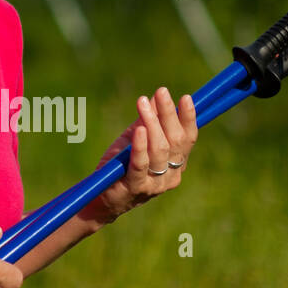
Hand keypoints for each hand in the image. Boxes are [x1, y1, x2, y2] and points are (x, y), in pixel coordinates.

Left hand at [82, 86, 197, 226]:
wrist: (99, 195)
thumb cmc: (120, 164)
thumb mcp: (134, 139)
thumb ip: (147, 121)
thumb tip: (156, 97)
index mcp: (176, 163)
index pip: (188, 139)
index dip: (188, 118)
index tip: (186, 98)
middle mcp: (171, 175)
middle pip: (176, 142)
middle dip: (169, 114)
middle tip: (161, 92)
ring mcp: (155, 184)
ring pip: (160, 150)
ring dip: (152, 123)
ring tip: (143, 103)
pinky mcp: (135, 187)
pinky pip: (140, 164)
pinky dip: (140, 146)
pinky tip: (139, 129)